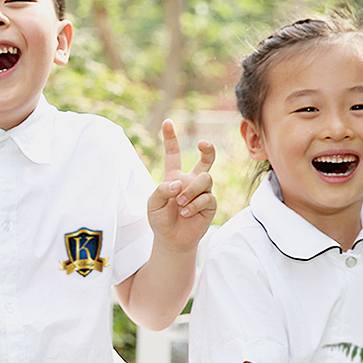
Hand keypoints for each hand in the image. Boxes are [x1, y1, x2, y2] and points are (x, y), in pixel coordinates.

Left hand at [146, 119, 216, 251]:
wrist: (172, 240)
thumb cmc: (160, 219)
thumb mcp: (152, 204)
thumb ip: (161, 190)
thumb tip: (178, 183)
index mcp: (174, 176)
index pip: (173, 154)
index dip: (170, 138)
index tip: (168, 122)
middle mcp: (191, 181)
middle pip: (206, 159)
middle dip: (207, 148)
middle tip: (203, 143)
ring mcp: (202, 192)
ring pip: (205, 178)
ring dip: (191, 191)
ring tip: (180, 203)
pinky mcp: (210, 204)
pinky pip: (207, 197)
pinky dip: (194, 205)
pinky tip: (186, 213)